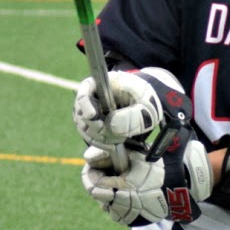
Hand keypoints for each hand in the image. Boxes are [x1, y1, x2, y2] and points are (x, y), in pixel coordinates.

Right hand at [74, 68, 189, 150]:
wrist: (147, 105)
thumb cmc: (147, 100)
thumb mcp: (146, 107)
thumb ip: (132, 116)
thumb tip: (109, 127)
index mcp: (104, 83)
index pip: (85, 89)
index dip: (86, 104)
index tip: (93, 116)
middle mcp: (92, 95)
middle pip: (81, 112)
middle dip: (97, 128)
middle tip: (117, 136)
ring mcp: (89, 110)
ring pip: (83, 127)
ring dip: (99, 138)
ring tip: (119, 140)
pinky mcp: (92, 124)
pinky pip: (89, 136)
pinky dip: (99, 143)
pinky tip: (112, 145)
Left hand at [81, 136, 210, 225]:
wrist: (179, 188)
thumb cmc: (157, 168)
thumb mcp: (133, 156)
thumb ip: (109, 156)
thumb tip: (88, 158)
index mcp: (120, 188)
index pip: (92, 181)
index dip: (92, 171)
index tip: (99, 164)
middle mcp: (120, 205)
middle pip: (97, 194)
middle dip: (101, 182)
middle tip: (113, 173)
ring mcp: (125, 215)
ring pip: (105, 204)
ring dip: (109, 193)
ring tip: (123, 183)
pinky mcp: (130, 221)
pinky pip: (115, 212)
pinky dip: (117, 203)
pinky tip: (128, 194)